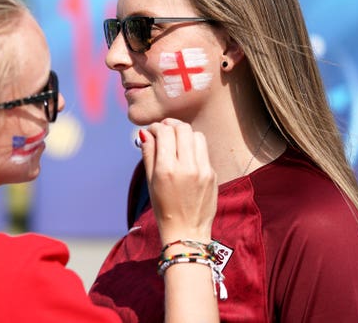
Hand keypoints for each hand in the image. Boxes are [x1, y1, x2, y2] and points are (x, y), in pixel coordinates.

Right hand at [139, 119, 216, 243]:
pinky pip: (203, 150)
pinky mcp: (212, 174)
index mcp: (167, 169)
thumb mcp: (151, 182)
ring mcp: (202, 170)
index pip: (164, 132)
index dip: (156, 127)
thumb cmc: (164, 208)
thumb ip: (148, 154)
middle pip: (182, 128)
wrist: (187, 232)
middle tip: (164, 130)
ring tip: (177, 141)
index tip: (152, 131)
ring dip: (184, 133)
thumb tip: (145, 133)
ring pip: (196, 135)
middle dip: (171, 125)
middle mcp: (186, 167)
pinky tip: (186, 156)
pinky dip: (193, 147)